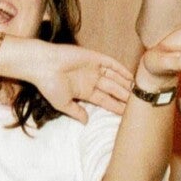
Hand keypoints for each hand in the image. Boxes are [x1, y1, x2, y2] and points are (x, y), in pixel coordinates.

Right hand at [16, 39, 132, 121]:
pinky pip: (111, 64)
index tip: (127, 114)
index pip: (105, 101)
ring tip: (138, 91)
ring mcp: (93, 68)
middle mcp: (90, 80)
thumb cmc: (48, 85)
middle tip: (139, 103)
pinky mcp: (93, 57)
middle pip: (112, 90)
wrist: (42, 65)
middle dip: (124, 96)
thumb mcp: (62, 104)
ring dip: (125, 84)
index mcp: (84, 92)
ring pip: (114, 77)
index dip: (116, 107)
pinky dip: (121, 70)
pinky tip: (130, 77)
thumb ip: (76, 112)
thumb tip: (86, 122)